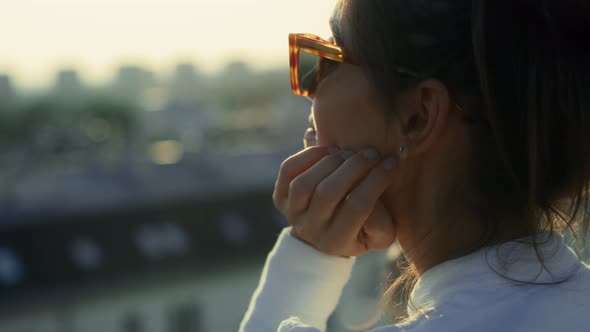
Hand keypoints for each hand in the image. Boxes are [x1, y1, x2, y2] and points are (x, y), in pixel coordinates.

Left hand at [273, 146, 396, 257]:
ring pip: (304, 184)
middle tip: (372, 152)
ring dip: (330, 162)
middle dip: (353, 167)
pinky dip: (308, 156)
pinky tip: (329, 150)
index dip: (376, 181)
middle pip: (328, 194)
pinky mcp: (279, 197)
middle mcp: (309, 231)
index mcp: (337, 243)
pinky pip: (288, 171)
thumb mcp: (381, 233)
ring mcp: (291, 214)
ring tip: (349, 152)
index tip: (391, 162)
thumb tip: (375, 185)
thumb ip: (382, 219)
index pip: (357, 208)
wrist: (327, 232)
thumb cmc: (362, 229)